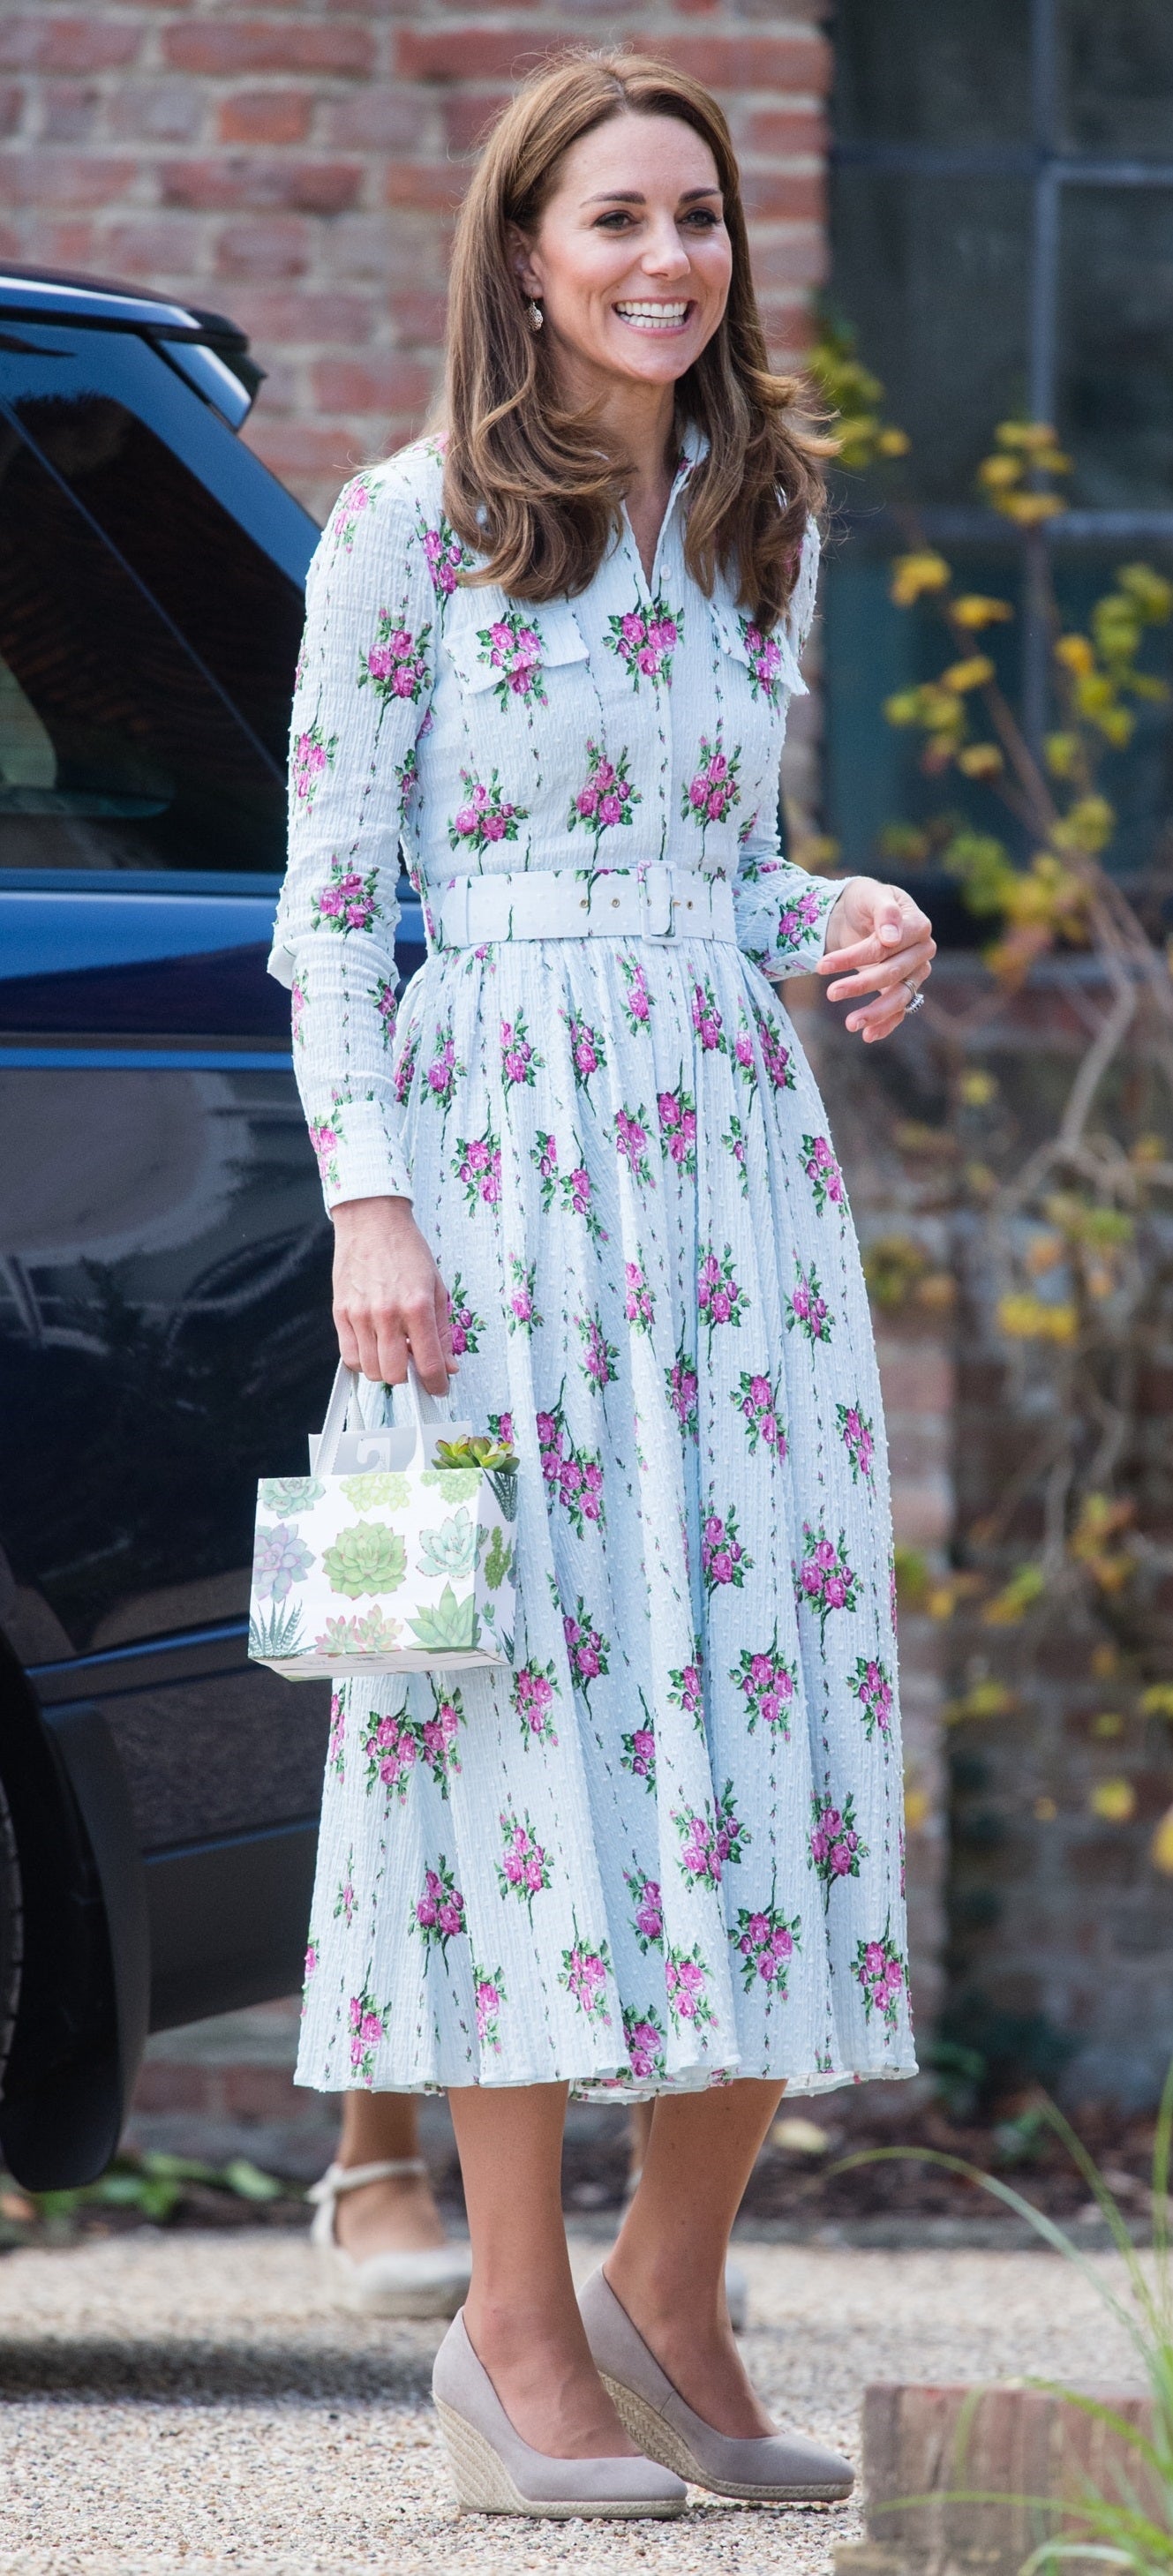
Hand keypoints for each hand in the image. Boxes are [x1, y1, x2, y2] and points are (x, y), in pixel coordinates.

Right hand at [331, 1196, 456, 1394]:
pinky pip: (348, 1356)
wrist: (372, 1221)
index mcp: (417, 1306)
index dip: (436, 1384)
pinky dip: (362, 1360)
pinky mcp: (340, 1312)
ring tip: (393, 1350)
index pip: (427, 1363)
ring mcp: (360, 1314)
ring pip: (369, 1369)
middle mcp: (387, 1313)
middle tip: (413, 1363)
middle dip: (407, 1377)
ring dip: (384, 1369)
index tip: (438, 1387)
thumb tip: (448, 1365)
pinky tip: (374, 1346)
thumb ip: (442, 1331)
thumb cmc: (406, 1250)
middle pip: (394, 1375)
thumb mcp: (436, 1287)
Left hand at [817, 877, 935, 1041]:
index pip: (888, 946)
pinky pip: (900, 1010)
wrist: (858, 911)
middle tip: (830, 993)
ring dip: (875, 1012)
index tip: (825, 965)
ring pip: (899, 997)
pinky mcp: (904, 987)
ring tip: (850, 1024)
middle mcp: (922, 950)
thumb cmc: (865, 899)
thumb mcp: (870, 894)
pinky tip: (868, 1035)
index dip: (858, 956)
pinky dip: (886, 1025)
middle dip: (860, 985)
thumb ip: (884, 911)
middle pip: (892, 973)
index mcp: (918, 924)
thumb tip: (892, 938)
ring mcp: (915, 972)